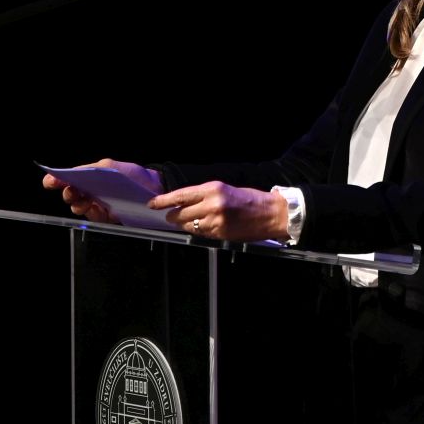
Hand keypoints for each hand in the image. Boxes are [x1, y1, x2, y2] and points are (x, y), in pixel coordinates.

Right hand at [41, 158, 162, 224]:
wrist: (152, 189)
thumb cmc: (131, 175)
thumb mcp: (111, 167)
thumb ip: (92, 169)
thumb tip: (76, 172)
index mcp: (88, 176)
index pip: (68, 177)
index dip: (56, 180)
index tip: (49, 182)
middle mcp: (89, 190)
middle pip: (70, 193)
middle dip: (68, 193)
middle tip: (71, 192)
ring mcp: (95, 204)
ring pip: (77, 206)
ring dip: (78, 204)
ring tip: (85, 201)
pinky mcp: (103, 217)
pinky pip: (91, 216)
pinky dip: (89, 212)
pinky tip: (94, 208)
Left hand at [149, 181, 289, 242]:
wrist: (270, 213)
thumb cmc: (249, 199)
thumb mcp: (224, 190)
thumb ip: (204, 196)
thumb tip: (184, 203)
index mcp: (212, 189)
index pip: (180, 195)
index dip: (164, 201)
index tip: (152, 204)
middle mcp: (212, 204)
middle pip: (180, 213)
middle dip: (173, 216)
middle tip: (170, 216)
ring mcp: (216, 221)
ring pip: (189, 226)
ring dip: (184, 225)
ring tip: (186, 222)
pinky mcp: (220, 234)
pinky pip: (200, 234)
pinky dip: (197, 231)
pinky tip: (201, 227)